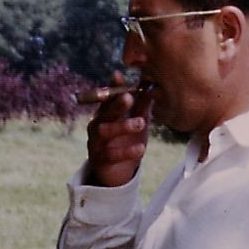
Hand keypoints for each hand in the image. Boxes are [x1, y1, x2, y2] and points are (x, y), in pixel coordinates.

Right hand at [85, 71, 151, 186]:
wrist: (118, 172)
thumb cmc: (127, 140)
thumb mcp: (138, 121)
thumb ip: (142, 103)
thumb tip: (152, 82)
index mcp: (106, 113)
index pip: (108, 97)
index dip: (112, 87)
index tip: (118, 76)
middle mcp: (97, 125)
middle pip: (104, 112)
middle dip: (116, 104)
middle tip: (129, 97)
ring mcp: (96, 143)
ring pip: (104, 132)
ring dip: (122, 126)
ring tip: (141, 123)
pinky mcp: (100, 160)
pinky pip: (111, 155)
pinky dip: (126, 152)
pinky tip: (141, 149)